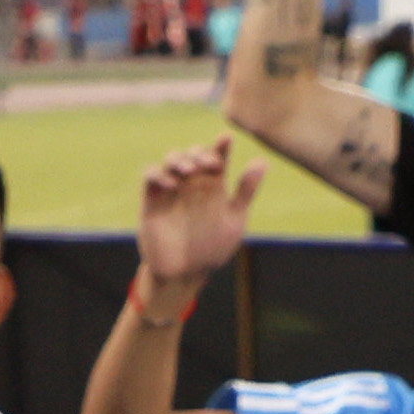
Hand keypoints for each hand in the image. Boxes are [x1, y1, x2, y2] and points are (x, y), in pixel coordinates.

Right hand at [135, 140, 259, 291]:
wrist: (185, 273)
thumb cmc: (212, 248)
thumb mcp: (235, 219)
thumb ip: (246, 191)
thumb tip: (262, 161)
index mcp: (214, 186)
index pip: (218, 157)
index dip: (222, 145)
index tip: (226, 139)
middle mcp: (193, 183)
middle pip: (193, 154)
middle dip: (200, 153)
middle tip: (209, 165)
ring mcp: (172, 189)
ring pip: (172, 159)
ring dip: (180, 158)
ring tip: (189, 171)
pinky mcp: (152, 199)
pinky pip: (150, 175)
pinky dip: (159, 174)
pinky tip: (172, 185)